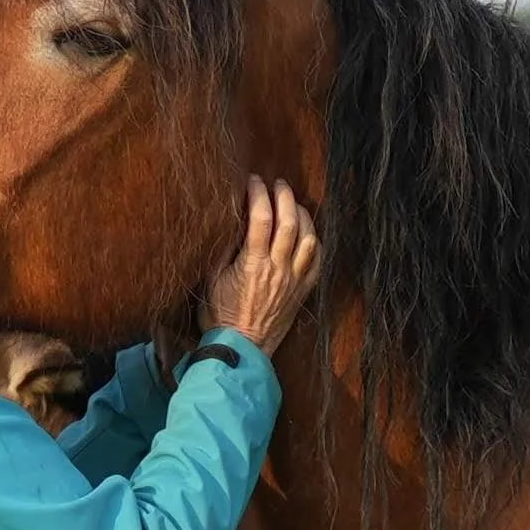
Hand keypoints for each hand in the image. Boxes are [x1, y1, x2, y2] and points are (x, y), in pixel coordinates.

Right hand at [206, 177, 319, 355]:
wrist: (241, 347)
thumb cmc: (220, 316)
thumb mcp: (212, 279)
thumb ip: (224, 251)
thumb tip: (234, 224)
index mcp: (252, 264)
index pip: (260, 218)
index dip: (258, 194)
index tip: (254, 181)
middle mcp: (278, 269)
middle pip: (289, 222)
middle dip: (284, 196)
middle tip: (278, 184)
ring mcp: (294, 280)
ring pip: (309, 238)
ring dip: (303, 216)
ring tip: (293, 204)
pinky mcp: (303, 291)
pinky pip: (318, 260)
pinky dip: (315, 241)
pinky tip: (308, 233)